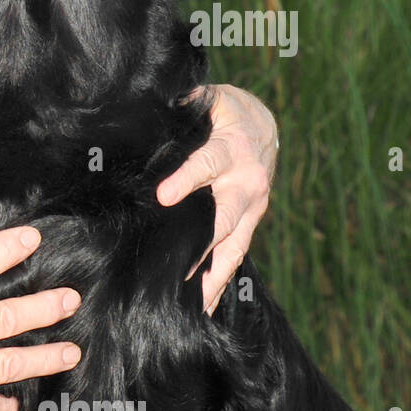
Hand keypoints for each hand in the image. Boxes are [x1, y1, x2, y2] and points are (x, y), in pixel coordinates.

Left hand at [156, 83, 277, 314]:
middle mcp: (246, 183)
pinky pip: (235, 258)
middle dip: (199, 243)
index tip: (163, 196)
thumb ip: (181, 107)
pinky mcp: (249, 225)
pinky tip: (200, 309)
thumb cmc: (221, 112)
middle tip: (174, 268)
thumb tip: (148, 105)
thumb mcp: (207, 101)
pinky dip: (218, 283)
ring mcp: (251, 209)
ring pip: (232, 246)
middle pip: (223, 217)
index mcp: (231, 149)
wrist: (261, 125)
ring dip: (209, 276)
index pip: (207, 164)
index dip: (185, 180)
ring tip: (188, 305)